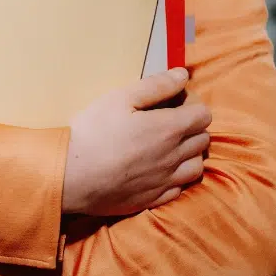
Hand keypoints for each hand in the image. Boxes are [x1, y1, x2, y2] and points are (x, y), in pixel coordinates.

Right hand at [63, 68, 211, 216]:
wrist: (72, 176)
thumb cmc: (93, 132)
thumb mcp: (119, 98)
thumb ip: (155, 85)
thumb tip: (183, 75)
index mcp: (170, 129)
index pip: (203, 115)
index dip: (191, 105)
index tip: (173, 103)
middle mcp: (174, 156)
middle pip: (203, 140)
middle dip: (192, 128)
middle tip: (168, 122)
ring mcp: (165, 181)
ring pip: (196, 166)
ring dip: (189, 154)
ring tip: (168, 147)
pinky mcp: (152, 200)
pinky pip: (179, 189)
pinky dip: (175, 178)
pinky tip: (158, 171)